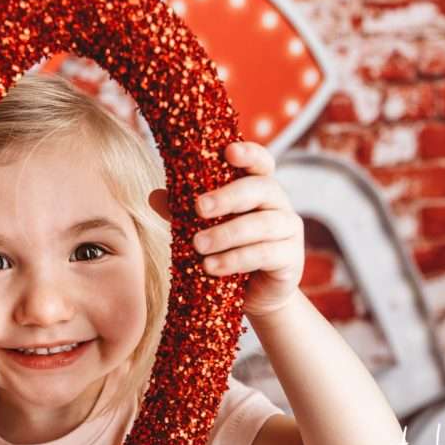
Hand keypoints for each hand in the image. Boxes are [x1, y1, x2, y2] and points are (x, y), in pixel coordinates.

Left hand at [148, 141, 303, 317]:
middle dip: (229, 196)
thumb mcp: (203, 227)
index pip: (260, 162)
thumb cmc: (227, 250)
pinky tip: (211, 266)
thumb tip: (154, 196)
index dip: (249, 153)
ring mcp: (289, 229)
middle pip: (261, 188)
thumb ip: (183, 211)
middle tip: (199, 208)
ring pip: (262, 224)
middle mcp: (277, 203)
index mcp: (257, 187)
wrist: (253, 292)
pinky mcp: (291, 258)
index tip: (228, 152)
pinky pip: (264, 254)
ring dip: (226, 234)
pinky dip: (235, 259)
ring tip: (198, 245)